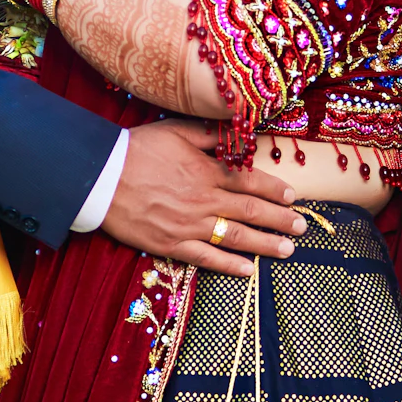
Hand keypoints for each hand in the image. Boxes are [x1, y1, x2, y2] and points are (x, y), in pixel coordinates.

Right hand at [102, 120, 305, 274]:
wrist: (99, 178)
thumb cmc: (136, 150)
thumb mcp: (175, 131)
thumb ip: (211, 134)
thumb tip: (240, 132)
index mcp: (206, 171)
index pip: (250, 182)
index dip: (275, 190)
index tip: (292, 196)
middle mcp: (203, 200)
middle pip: (251, 211)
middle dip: (280, 219)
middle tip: (302, 226)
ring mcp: (189, 226)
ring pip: (236, 237)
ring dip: (266, 243)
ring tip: (288, 249)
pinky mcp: (171, 244)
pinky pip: (207, 258)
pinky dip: (230, 266)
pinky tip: (249, 270)